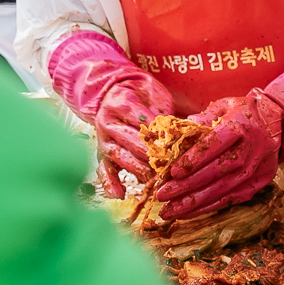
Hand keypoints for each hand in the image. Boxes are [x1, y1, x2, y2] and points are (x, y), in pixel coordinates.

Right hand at [47, 29, 176, 189]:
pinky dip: (110, 183)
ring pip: (119, 156)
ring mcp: (103, 139)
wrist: (114, 90)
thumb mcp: (156, 95)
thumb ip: (165, 113)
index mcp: (122, 103)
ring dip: (138, 170)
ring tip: (155, 181)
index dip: (162, 136)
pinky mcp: (101, 153)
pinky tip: (120, 195)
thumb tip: (182, 133)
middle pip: (132, 141)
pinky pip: (103, 169)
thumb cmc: (142, 94)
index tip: (177, 147)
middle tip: (171, 167)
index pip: (144, 122)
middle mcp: (108, 121)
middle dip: (153, 156)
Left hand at [149, 90, 281, 218]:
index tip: (173, 172)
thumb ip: (202, 117)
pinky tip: (191, 212)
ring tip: (172, 210)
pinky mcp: (261, 181)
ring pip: (225, 188)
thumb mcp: (224, 105)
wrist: (278, 121)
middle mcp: (252, 147)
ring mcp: (258, 166)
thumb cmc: (243, 113)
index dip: (195, 159)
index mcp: (241, 124)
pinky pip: (234, 198)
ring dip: (196, 202)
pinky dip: (211, 206)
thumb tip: (178, 132)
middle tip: (163, 195)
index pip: (216, 144)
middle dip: (189, 186)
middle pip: (219, 170)